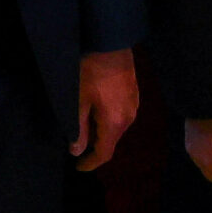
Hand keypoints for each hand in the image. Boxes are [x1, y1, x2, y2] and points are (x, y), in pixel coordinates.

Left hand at [73, 48, 138, 170]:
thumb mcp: (78, 102)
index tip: (78, 168)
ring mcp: (134, 106)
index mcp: (114, 123)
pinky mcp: (134, 95)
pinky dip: (109, 121)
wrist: (111, 44)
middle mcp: (129, 118)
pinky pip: (122, 116)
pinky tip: (98, 112)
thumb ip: (78, 129)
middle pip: (112, 141)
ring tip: (85, 129)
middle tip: (77, 147)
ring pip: (117, 128)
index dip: (90, 164)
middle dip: (96, 148)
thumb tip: (77, 150)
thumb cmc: (90, 73)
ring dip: (102, 133)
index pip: (104, 153)